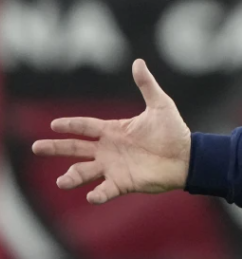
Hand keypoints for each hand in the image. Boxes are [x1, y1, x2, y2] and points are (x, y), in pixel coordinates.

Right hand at [32, 59, 191, 204]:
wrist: (189, 157)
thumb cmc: (174, 132)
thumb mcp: (160, 105)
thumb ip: (147, 85)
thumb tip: (138, 62)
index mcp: (113, 130)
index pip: (84, 126)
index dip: (69, 125)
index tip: (53, 125)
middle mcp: (108, 149)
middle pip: (75, 148)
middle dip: (56, 148)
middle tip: (36, 148)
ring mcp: (114, 167)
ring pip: (85, 172)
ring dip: (72, 176)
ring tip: (61, 181)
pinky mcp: (124, 183)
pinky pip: (107, 190)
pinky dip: (98, 194)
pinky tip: (90, 196)